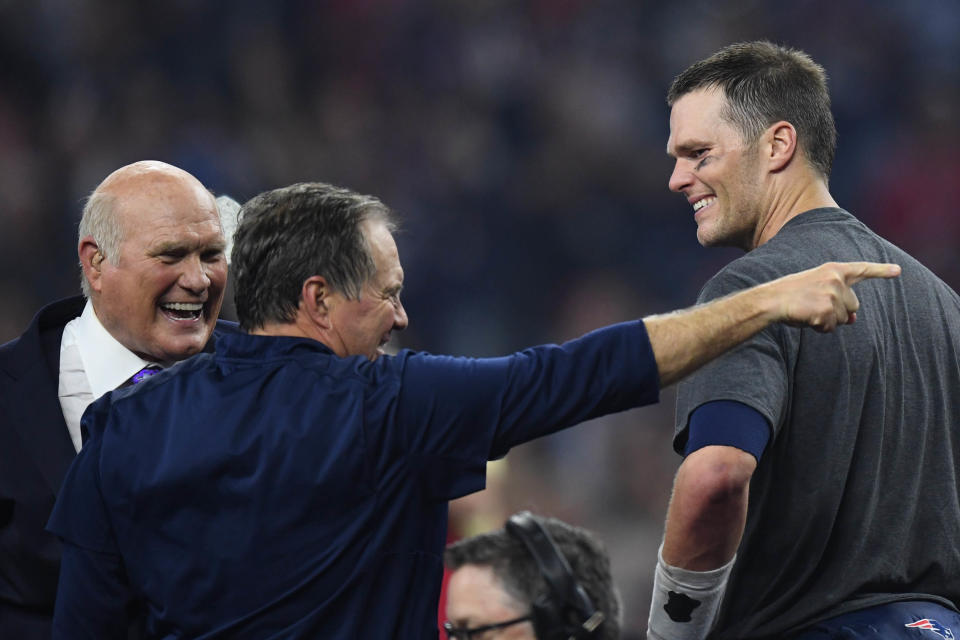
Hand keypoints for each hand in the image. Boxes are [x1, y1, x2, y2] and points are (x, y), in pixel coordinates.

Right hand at [769, 261, 900, 331]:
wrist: (771, 300)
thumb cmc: (790, 294)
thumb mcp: (816, 289)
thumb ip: (838, 299)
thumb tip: (853, 320)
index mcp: (833, 270)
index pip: (862, 269)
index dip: (881, 271)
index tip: (898, 271)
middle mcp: (837, 280)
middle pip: (853, 305)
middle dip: (839, 311)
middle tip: (814, 305)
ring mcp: (833, 295)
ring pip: (843, 319)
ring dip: (827, 320)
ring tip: (807, 310)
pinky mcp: (827, 311)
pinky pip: (830, 328)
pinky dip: (819, 327)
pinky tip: (806, 318)